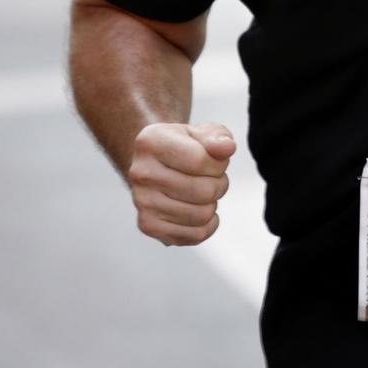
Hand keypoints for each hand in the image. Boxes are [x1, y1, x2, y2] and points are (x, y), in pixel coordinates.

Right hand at [127, 121, 233, 245]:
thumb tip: (226, 147)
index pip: (201, 161)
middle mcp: (141, 173)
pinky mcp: (148, 225)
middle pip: (204, 191)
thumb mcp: (203, 132)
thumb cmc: (184, 146)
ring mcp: (142, 202)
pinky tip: (199, 209)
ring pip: (201, 215)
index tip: (214, 161)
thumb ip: (218, 136)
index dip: (219, 164)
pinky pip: (194, 235)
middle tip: (211, 178)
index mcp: (151, 142)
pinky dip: (207, 225)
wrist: (159, 164)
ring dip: (212, 204)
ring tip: (203, 192)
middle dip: (219, 184)